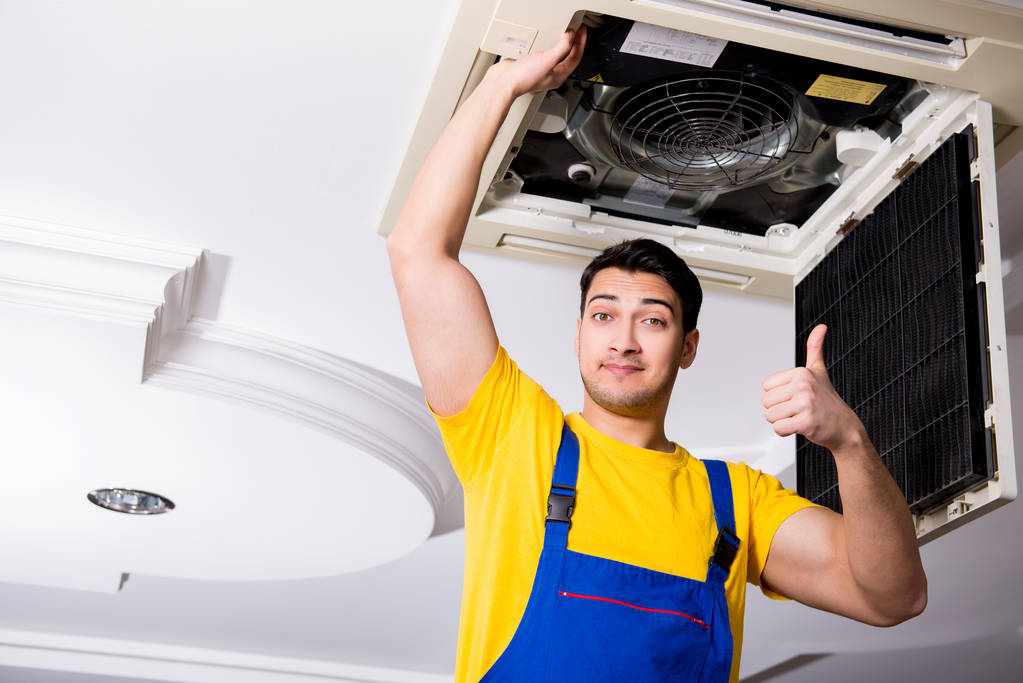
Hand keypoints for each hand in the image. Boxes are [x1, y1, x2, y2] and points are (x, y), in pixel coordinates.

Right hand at [485, 26, 586, 97]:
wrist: (504, 82)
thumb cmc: (524, 77)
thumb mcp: (548, 59)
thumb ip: (562, 47)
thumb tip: (570, 36)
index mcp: (558, 76)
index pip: (575, 58)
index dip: (580, 43)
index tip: (582, 31)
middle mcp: (550, 76)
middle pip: (568, 58)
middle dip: (574, 44)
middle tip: (576, 32)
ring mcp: (540, 72)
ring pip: (556, 58)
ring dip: (561, 46)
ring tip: (564, 36)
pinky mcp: (530, 68)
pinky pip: (543, 56)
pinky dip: (547, 48)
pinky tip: (544, 44)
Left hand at [761, 324, 865, 452]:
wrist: (844, 426)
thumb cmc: (827, 399)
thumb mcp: (819, 370)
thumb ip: (815, 348)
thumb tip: (821, 327)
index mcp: (801, 373)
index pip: (766, 387)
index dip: (778, 395)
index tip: (796, 396)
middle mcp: (803, 386)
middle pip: (766, 402)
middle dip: (779, 409)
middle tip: (798, 409)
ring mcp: (806, 404)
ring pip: (770, 416)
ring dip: (782, 421)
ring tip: (799, 417)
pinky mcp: (806, 422)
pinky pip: (779, 428)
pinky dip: (786, 432)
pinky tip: (800, 426)